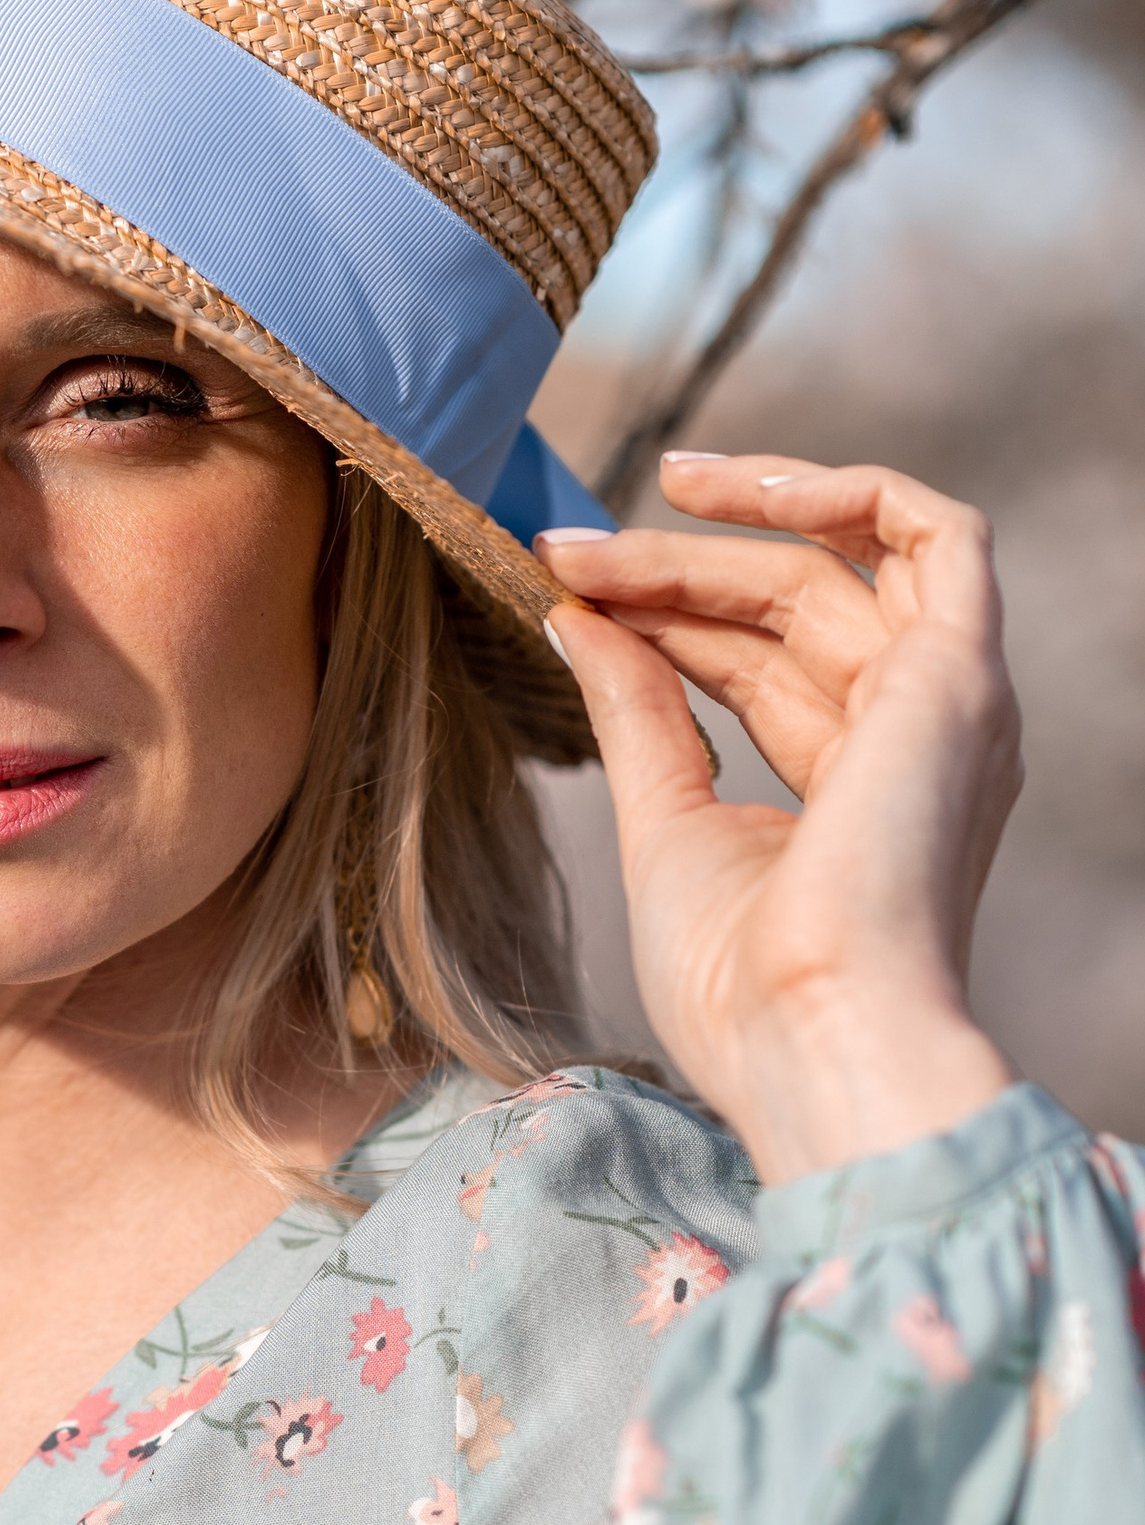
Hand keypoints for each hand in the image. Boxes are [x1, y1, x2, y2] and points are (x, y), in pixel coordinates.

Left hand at [536, 453, 1020, 1187]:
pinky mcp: (960, 677)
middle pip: (790, 610)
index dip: (664, 615)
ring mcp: (947, 706)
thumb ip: (636, 711)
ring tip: (621, 514)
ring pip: (836, 568)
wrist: (806, 1037)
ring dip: (723, 532)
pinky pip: (939, 532)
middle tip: (564, 552)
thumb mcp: (664, 822)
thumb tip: (576, 616)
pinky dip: (848, 488)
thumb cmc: (740, 983)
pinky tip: (743, 487)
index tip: (566, 589)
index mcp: (857, 791)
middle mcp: (914, 741)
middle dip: (672, 570)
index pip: (760, 665)